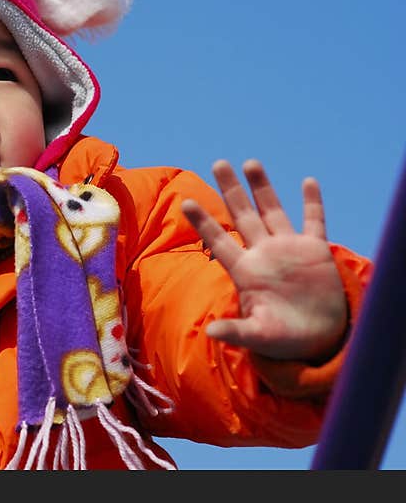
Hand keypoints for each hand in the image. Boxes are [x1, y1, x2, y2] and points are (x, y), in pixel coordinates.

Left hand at [181, 159, 347, 362]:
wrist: (316, 339)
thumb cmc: (282, 338)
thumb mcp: (258, 336)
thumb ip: (236, 331)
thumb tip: (211, 333)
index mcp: (245, 272)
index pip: (219, 241)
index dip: (203, 222)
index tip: (185, 202)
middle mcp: (263, 254)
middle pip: (242, 216)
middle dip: (231, 190)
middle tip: (218, 163)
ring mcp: (288, 249)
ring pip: (272, 211)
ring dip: (263, 187)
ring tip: (249, 162)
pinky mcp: (315, 251)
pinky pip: (314, 221)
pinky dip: (312, 203)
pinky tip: (308, 181)